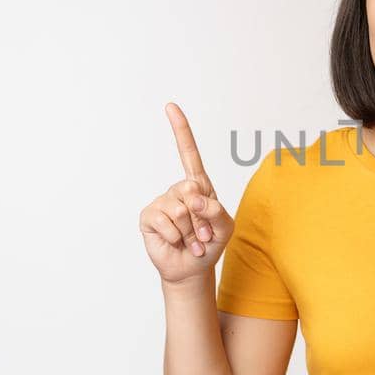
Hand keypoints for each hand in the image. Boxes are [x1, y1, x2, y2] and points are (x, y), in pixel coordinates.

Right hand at [138, 102, 235, 283]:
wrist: (191, 268)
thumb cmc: (210, 244)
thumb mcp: (225, 228)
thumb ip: (216, 211)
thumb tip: (193, 199)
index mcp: (199, 186)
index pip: (189, 153)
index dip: (180, 130)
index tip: (170, 107)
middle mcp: (179, 190)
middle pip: (191, 190)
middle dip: (202, 219)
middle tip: (203, 234)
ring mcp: (162, 202)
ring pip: (180, 211)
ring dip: (190, 232)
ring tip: (191, 241)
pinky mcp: (149, 217)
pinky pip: (165, 222)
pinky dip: (176, 237)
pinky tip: (177, 243)